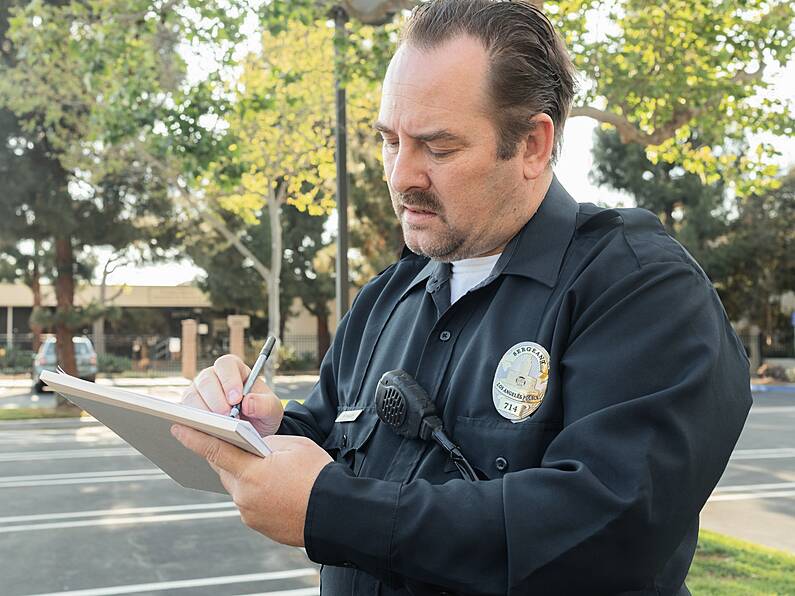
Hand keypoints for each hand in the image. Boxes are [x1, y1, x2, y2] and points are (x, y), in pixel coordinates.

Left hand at [170, 424, 332, 545]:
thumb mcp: (294, 446)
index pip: (215, 450)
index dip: (194, 437)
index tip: (178, 427)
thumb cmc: (319, 476)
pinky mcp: (257, 525)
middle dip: (226, 454)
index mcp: (252, 473)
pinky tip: (273, 486)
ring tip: (264, 466)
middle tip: (230, 441)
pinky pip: (248, 501)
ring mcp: (249, 513)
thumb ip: (267, 443)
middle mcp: (244, 496)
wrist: (337, 514)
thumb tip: (254, 444)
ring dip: (244, 474)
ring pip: (236, 486)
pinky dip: (255, 490)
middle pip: (224, 469)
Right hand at [181, 354, 283, 435]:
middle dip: (216, 399)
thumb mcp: (272, 410)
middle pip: (206, 380)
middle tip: (227, 416)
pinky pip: (186, 414)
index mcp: (234, 369)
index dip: (229, 380)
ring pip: (192, 396)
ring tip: (219, 427)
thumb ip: (265, 404)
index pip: (226, 365)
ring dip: (204, 412)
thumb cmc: (261, 413)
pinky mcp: (190, 410)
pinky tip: (207, 432)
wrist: (253, 431)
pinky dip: (194, 423)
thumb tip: (248, 402)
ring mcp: (199, 392)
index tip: (236, 398)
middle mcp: (213, 377)